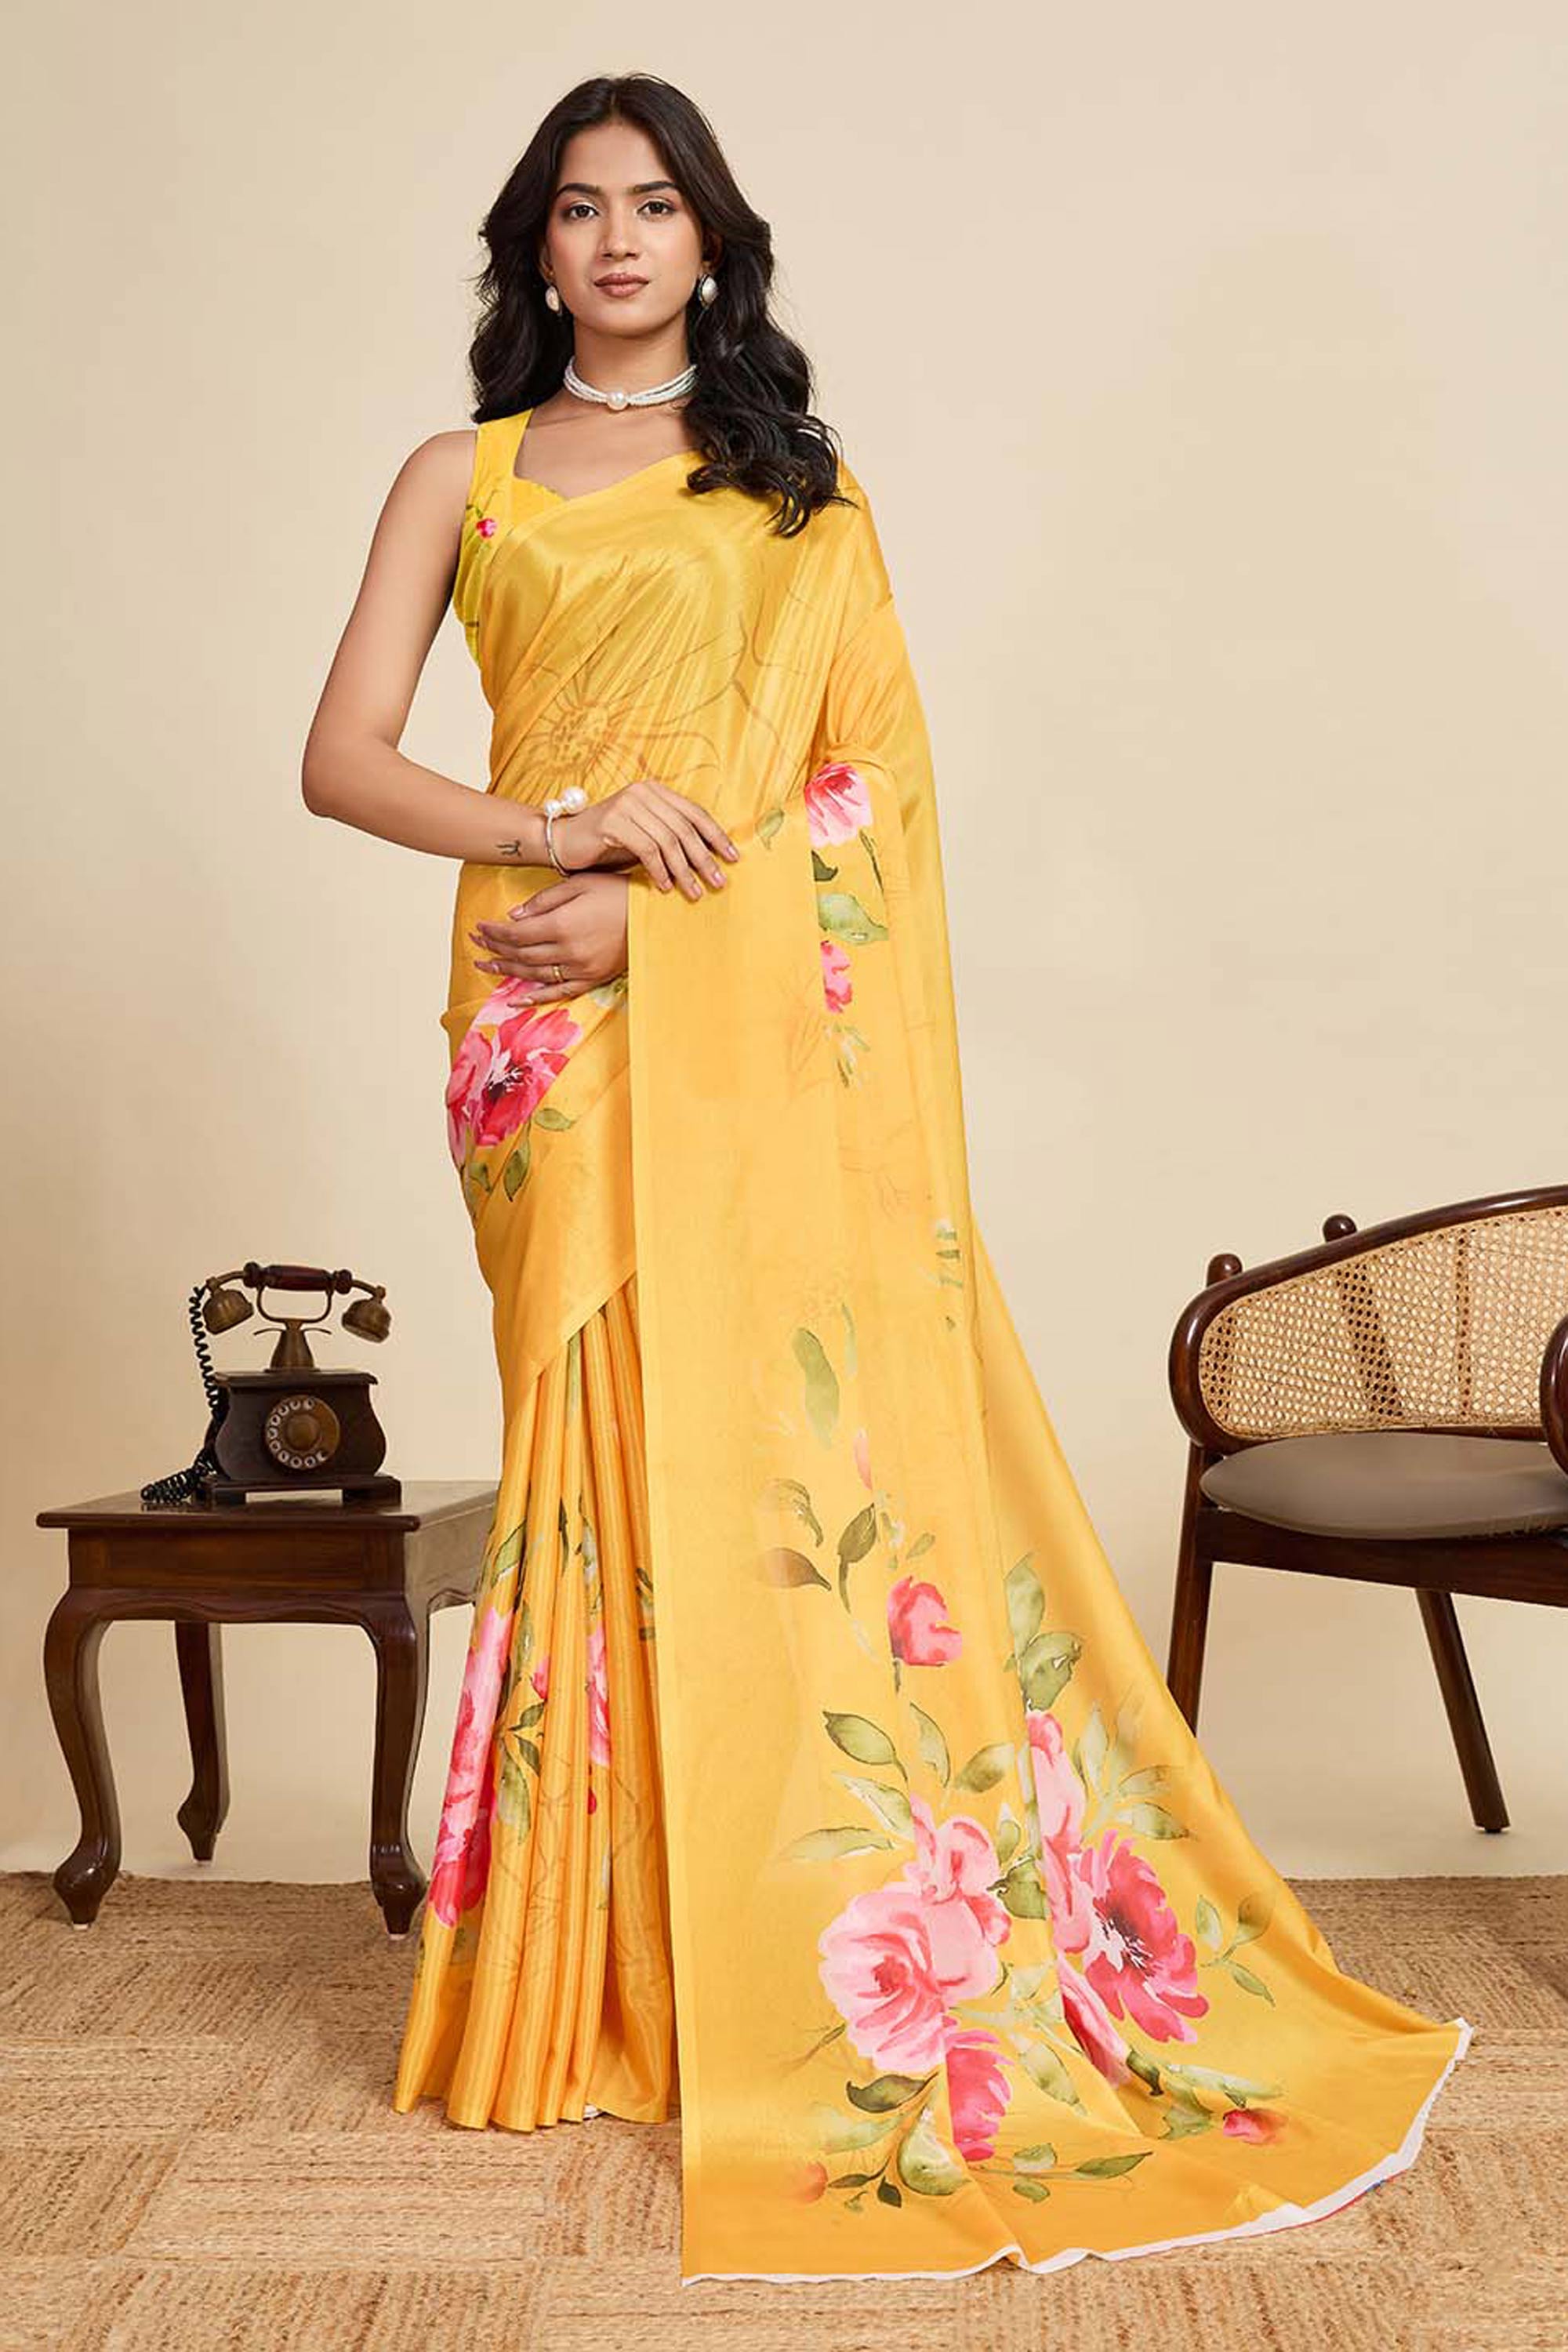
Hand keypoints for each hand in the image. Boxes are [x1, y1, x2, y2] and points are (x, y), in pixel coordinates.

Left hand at [469, 871, 628, 1002]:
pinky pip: (558, 993)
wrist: (655, 915)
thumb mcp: (580, 884)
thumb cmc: (619, 893)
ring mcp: (580, 968)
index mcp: (562, 924)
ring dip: (507, 971)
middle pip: (521, 954)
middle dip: (495, 949)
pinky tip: (517, 1001)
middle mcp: (568, 951)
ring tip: (485, 966)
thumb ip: (545, 901)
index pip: (516, 934)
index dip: (494, 932)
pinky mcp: (592, 979)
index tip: (480, 928)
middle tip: (475, 944)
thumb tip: (514, 916)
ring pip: (534, 974)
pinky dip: (535, 998)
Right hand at [553, 775, 740, 898]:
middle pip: (684, 828)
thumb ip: (671, 838)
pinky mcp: (612, 821)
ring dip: (684, 870)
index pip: (695, 812)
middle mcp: (643, 793)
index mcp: (655, 791)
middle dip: (704, 858)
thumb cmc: (607, 843)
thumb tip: (709, 858)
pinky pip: (646, 848)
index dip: (716, 835)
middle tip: (717, 882)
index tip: (733, 858)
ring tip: (693, 892)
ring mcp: (627, 804)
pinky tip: (664, 887)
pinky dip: (659, 870)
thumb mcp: (644, 837)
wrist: (563, 840)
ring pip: (668, 841)